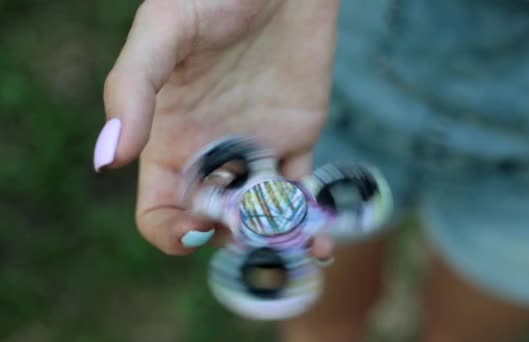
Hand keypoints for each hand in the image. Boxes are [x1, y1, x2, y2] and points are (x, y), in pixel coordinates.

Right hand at [94, 0, 340, 255]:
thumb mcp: (163, 32)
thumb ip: (131, 90)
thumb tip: (108, 159)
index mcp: (170, 140)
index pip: (159, 210)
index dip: (172, 233)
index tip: (198, 230)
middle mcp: (210, 153)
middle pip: (212, 222)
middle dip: (232, 239)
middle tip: (258, 231)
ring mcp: (255, 149)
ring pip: (259, 215)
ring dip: (277, 242)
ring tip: (303, 249)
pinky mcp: (296, 140)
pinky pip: (300, 193)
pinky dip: (310, 220)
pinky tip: (321, 237)